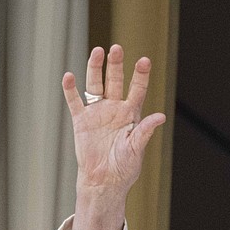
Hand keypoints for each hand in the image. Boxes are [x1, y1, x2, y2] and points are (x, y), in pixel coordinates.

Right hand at [61, 44, 165, 229]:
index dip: (140, 75)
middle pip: (115, 81)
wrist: (104, 181)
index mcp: (131, 114)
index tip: (144, 60)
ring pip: (95, 85)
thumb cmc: (124, 168)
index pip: (137, 89)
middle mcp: (114, 109)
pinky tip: (69, 76)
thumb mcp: (137, 149)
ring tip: (97, 52)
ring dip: (96, 69)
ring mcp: (97, 113)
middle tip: (116, 48)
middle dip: (116, 65)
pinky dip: (71, 89)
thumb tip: (160, 117)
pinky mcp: (81, 121)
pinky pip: (75, 102)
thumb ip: (145, 131)